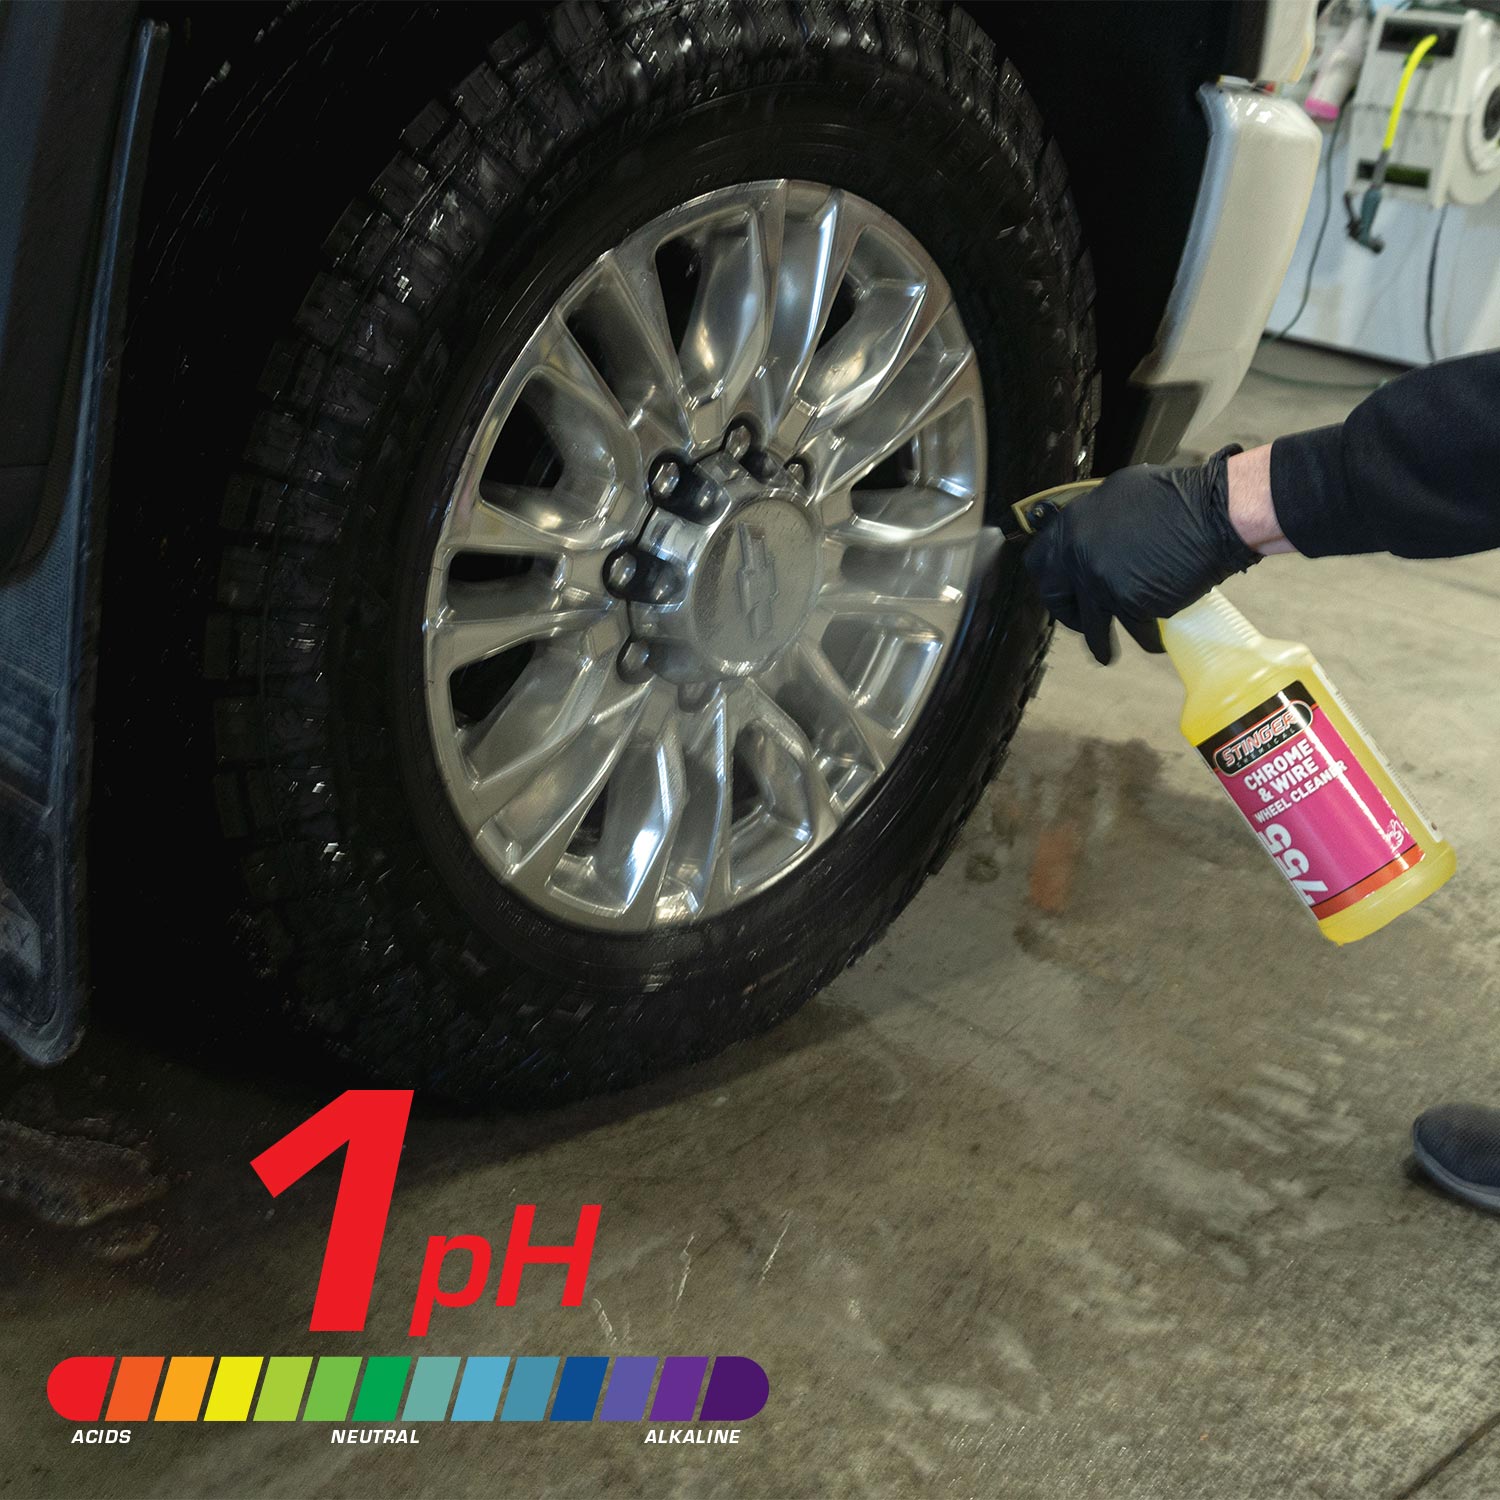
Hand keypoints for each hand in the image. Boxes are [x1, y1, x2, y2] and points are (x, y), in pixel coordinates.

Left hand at [1023, 446, 1264, 663]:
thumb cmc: (1177, 496)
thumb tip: (1089, 536)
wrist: (1213, 514)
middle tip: (1081, 623)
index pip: (1039, 562)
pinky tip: (1152, 641)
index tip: (1059, 590)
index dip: (1049, 579)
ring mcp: (1102, 584)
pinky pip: (1134, 628)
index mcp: (1073, 526)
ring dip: (1101, 644)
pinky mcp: (1130, 604)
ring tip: (1107, 655)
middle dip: (1069, 616)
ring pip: (1094, 626)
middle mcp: (1079, 557)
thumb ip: (1096, 521)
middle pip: (1057, 599)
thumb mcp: (1119, 494)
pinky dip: (1146, 637)